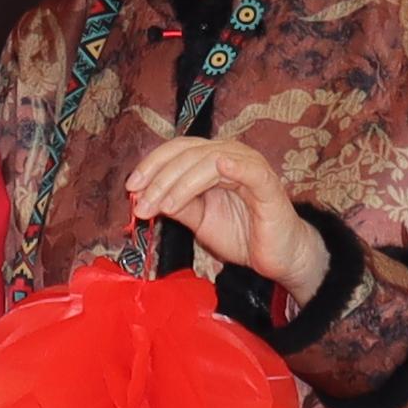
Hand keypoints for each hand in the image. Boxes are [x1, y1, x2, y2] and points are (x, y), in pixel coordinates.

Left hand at [123, 136, 325, 306]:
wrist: (276, 257)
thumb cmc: (241, 233)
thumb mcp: (199, 219)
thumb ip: (176, 204)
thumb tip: (143, 196)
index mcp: (212, 158)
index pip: (177, 150)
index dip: (152, 165)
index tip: (131, 188)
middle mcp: (230, 154)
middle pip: (188, 155)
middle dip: (160, 180)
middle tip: (142, 205)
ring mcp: (250, 166)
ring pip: (209, 162)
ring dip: (181, 184)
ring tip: (165, 207)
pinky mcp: (267, 183)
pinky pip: (249, 170)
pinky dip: (233, 166)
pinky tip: (219, 169)